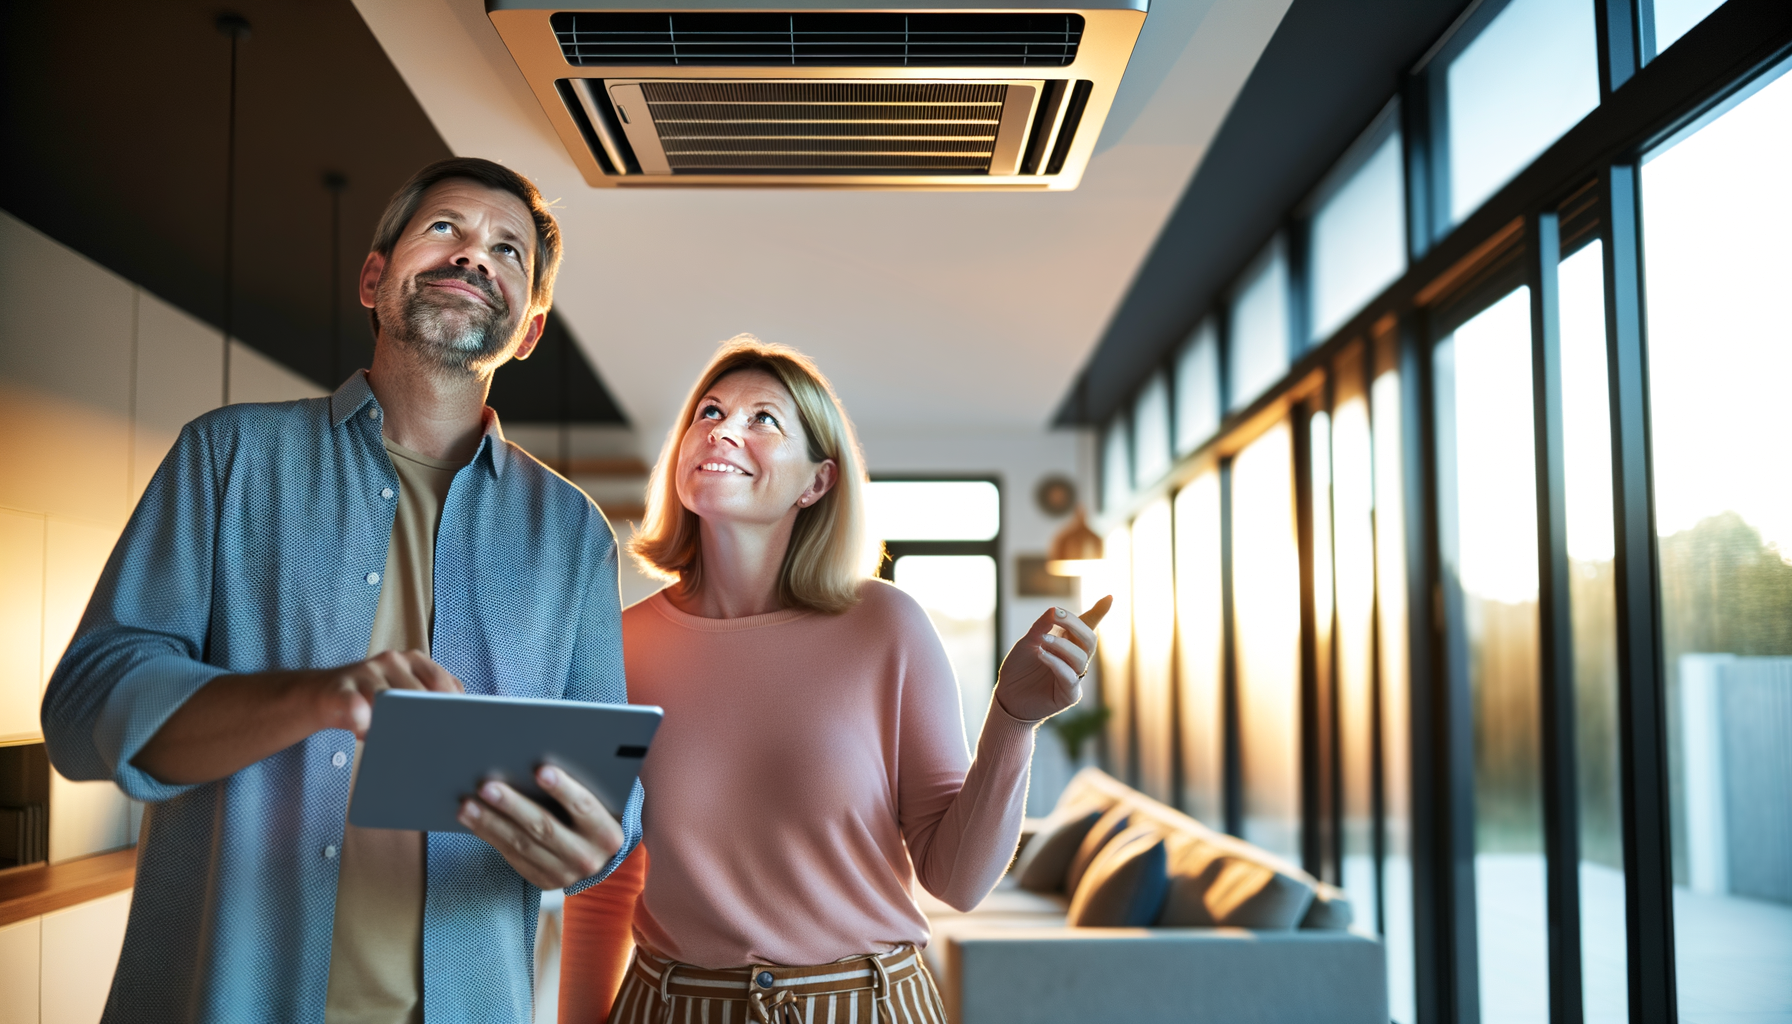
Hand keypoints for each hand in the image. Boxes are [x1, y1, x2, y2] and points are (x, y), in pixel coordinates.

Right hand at [134, 650, 463, 785]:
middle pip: (420, 694)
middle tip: (438, 745)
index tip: (468, 728)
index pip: (445, 682)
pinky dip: (362, 721)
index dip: (457, 706)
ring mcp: (364, 671)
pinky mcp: (339, 688)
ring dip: (394, 724)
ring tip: (397, 739)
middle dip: (429, 720)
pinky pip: (354, 707)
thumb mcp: (402, 701)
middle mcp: (392, 660)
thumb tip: (468, 733)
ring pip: (389, 701)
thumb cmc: (371, 705)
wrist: (318, 698)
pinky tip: (365, 732)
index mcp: (414, 660)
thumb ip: (428, 707)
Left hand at [457, 765, 624, 888]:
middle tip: (487, 786)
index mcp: (607, 834)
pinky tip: (473, 820)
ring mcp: (563, 873)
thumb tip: (547, 762)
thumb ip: (589, 785)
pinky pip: (512, 856)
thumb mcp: (606, 806)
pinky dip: (490, 836)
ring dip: (491, 823)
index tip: (541, 770)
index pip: (584, 807)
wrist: (604, 862)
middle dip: (513, 806)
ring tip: (468, 805)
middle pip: (545, 827)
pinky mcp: (542, 880)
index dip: (563, 789)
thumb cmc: (599, 820)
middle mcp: (587, 857)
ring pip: (522, 844)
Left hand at [993, 596, 1112, 722]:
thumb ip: (1041, 627)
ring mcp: (1074, 677)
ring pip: (1081, 657)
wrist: (1007, 697)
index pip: (1086, 626)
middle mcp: (1074, 659)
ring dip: (1062, 645)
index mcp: (1068, 643)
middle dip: (1075, 624)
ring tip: (1042, 640)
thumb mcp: (1027, 642)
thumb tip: (1054, 610)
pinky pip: (1069, 676)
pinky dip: (1056, 662)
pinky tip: (1042, 654)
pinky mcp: (1069, 694)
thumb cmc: (1019, 669)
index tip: (1109, 597)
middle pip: (1089, 639)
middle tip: (1056, 614)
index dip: (1098, 612)